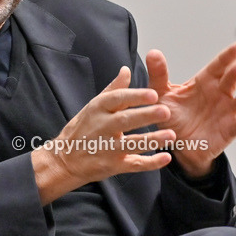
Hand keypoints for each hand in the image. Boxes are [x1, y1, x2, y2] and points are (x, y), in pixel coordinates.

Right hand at [32, 66, 174, 204]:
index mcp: (98, 109)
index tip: (153, 94)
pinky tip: (165, 158)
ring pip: (132, 143)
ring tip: (171, 135)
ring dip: (152, 140)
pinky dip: (150, 163)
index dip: (135, 96)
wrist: (64, 160)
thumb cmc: (82, 129)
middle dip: (146, 116)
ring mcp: (108, 148)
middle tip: (166, 111)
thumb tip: (126, 70)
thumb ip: (114, 89)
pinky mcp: (113, 166)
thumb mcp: (94, 106)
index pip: (117, 99)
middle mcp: (102, 127)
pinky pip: (134, 165)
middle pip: (125, 120)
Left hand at [146, 42, 235, 177]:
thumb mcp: (162, 94)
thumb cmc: (172, 115)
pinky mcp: (225, 132)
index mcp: (206, 82)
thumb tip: (153, 53)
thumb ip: (159, 74)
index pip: (220, 65)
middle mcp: (219, 95)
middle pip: (231, 81)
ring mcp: (225, 114)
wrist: (175, 144)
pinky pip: (234, 128)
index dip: (231, 55)